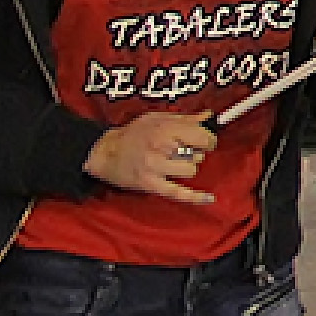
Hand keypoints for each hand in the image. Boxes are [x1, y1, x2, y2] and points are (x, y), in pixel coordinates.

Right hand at [86, 111, 220, 204]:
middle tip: (181, 152)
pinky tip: (210, 198)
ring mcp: (156, 167)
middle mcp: (162, 147)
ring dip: (186, 168)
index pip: (202, 136)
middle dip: (194, 153)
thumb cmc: (133, 133)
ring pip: (190, 171)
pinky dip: (194, 197)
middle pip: (198, 155)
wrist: (105, 152)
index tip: (203, 142)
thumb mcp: (157, 118)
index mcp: (165, 128)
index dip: (207, 140)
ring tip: (173, 163)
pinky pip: (177, 192)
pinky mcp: (149, 184)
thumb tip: (208, 116)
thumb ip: (184, 118)